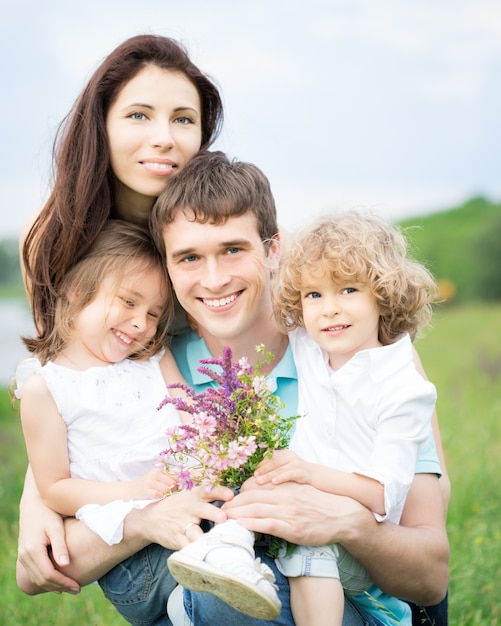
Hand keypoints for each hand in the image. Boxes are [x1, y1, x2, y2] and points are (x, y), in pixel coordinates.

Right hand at [17, 503, 79, 594]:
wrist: (33, 504)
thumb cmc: (48, 513)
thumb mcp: (56, 527)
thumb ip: (60, 546)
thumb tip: (65, 565)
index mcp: (32, 550)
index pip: (48, 575)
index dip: (63, 582)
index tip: (78, 586)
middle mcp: (24, 556)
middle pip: (42, 580)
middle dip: (60, 587)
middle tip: (77, 589)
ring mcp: (23, 556)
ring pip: (37, 579)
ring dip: (53, 586)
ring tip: (70, 587)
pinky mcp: (24, 555)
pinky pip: (34, 573)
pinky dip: (46, 580)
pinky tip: (57, 584)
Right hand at [127, 484, 234, 549]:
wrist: (149, 520)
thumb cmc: (175, 505)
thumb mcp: (185, 492)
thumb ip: (203, 486)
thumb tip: (220, 473)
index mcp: (193, 496)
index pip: (208, 490)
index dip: (220, 491)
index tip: (231, 495)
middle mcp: (189, 509)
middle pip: (204, 510)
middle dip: (214, 514)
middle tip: (223, 518)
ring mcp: (183, 525)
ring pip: (196, 533)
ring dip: (205, 536)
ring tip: (214, 541)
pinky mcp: (178, 540)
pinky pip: (189, 547)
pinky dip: (197, 550)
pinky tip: (205, 553)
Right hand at [131, 469, 177, 499]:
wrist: (129, 490)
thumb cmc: (146, 486)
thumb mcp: (156, 479)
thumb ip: (167, 479)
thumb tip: (181, 483)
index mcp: (159, 470)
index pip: (174, 474)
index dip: (179, 481)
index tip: (181, 486)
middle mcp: (154, 474)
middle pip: (172, 482)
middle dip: (174, 488)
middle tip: (171, 492)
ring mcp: (150, 482)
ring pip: (166, 489)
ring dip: (166, 493)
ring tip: (163, 494)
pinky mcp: (145, 490)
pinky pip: (158, 494)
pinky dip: (160, 496)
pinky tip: (158, 496)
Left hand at [223, 478, 370, 546]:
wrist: (341, 516)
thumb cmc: (319, 505)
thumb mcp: (299, 492)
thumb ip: (282, 492)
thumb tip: (263, 495)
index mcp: (284, 486)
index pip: (255, 486)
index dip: (239, 493)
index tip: (229, 500)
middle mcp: (284, 496)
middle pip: (252, 497)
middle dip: (233, 504)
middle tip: (219, 510)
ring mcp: (288, 511)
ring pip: (256, 509)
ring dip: (237, 514)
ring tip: (223, 519)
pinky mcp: (293, 527)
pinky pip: (269, 524)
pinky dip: (253, 524)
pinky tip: (241, 526)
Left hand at [254, 449, 311, 484]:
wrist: (313, 476)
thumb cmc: (295, 473)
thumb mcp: (285, 466)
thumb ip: (274, 467)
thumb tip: (256, 473)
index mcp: (284, 453)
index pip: (270, 457)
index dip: (261, 464)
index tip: (253, 472)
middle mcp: (290, 456)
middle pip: (273, 462)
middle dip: (262, 470)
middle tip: (254, 477)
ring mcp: (296, 463)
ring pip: (279, 469)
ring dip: (268, 475)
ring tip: (259, 481)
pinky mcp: (301, 471)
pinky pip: (288, 474)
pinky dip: (280, 478)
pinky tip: (273, 482)